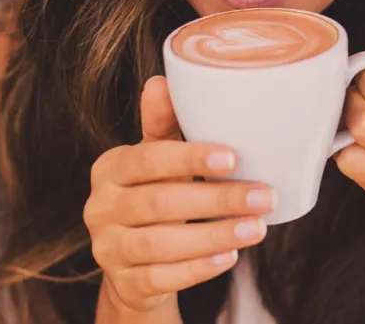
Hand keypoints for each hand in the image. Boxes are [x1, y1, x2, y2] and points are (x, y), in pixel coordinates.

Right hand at [83, 77, 275, 315]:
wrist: (135, 264)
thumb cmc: (156, 196)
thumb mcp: (159, 160)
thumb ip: (163, 125)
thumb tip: (161, 80)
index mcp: (110, 168)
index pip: (147, 159)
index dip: (189, 158)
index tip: (233, 158)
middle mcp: (100, 207)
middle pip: (160, 203)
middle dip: (217, 200)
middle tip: (264, 196)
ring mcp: (107, 249)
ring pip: (161, 243)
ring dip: (215, 235)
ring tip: (257, 228)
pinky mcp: (124, 283)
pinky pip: (161, 278)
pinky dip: (198, 268)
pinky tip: (229, 257)